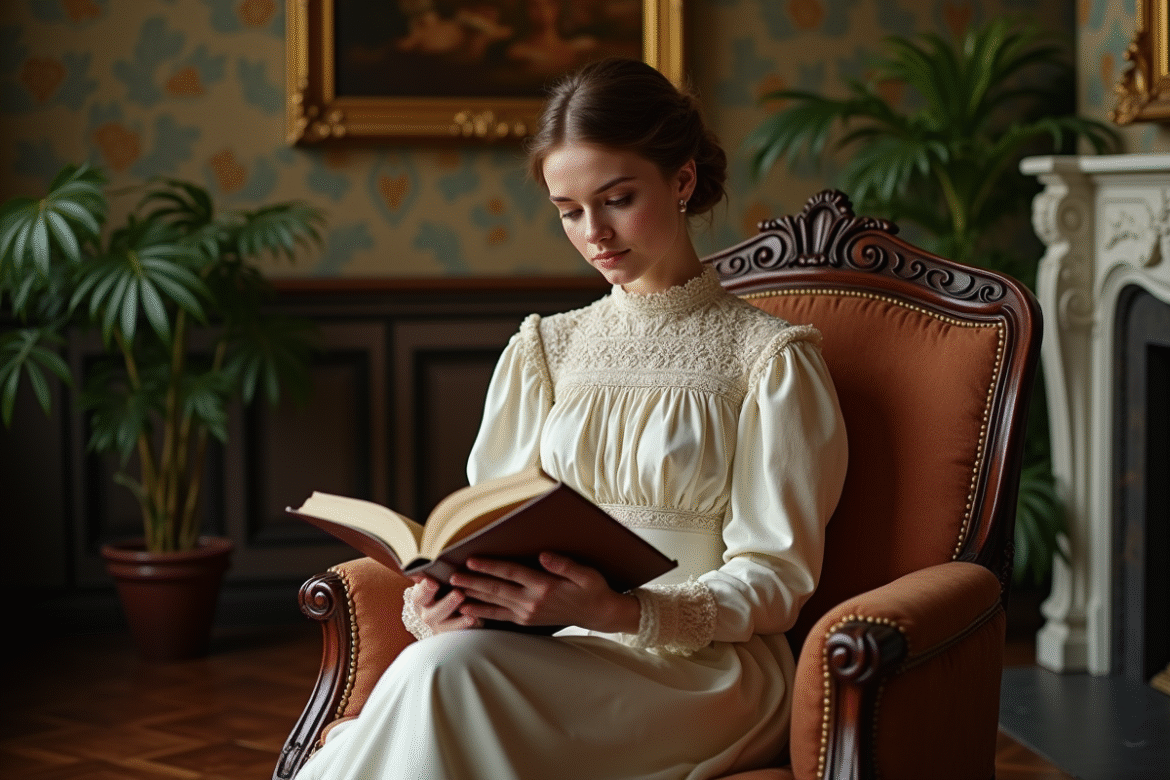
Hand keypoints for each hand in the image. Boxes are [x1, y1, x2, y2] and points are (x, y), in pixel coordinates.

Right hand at [408, 575, 482, 633]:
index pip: (419, 595)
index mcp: (420, 598)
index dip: (425, 589)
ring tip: (471, 613)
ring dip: (457, 618)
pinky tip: (475, 619)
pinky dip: (464, 626)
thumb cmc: (442, 587)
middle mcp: (426, 613)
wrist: (448, 608)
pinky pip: (456, 633)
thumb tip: (429, 564)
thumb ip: (433, 574)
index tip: (433, 581)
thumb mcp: (437, 581)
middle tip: (459, 594)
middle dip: (446, 603)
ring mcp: (437, 626)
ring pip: (444, 625)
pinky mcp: (448, 634)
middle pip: (431, 613)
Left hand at [448, 552, 640, 633]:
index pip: (511, 573)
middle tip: (453, 576)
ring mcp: (528, 613)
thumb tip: (544, 555)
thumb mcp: (585, 573)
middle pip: (497, 589)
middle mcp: (532, 602)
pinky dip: (482, 612)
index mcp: (544, 586)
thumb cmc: (591, 589)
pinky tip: (468, 609)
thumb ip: (564, 565)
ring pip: (495, 603)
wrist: (597, 614)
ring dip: (473, 596)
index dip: (490, 566)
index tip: (471, 559)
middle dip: (473, 582)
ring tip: (454, 591)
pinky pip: (500, 616)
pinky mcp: (526, 620)